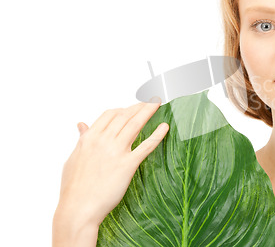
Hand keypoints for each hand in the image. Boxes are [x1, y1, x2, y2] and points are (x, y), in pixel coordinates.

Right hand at [55, 99, 168, 227]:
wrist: (78, 209)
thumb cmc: (73, 188)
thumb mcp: (73, 159)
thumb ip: (81, 139)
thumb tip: (82, 125)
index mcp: (89, 138)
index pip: (110, 114)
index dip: (123, 109)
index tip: (132, 108)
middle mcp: (103, 141)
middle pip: (125, 116)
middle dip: (139, 106)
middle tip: (150, 101)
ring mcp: (116, 152)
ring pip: (135, 124)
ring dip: (148, 111)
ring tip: (158, 103)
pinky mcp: (128, 165)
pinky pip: (146, 146)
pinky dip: (157, 135)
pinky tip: (165, 127)